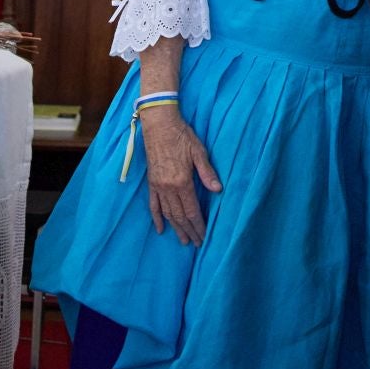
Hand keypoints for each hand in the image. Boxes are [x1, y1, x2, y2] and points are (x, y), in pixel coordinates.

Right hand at [141, 108, 220, 244]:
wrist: (158, 125)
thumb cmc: (181, 136)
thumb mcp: (198, 151)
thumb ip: (207, 172)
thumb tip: (218, 190)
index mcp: (182, 182)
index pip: (192, 211)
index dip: (198, 225)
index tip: (204, 236)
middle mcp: (168, 188)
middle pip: (180, 216)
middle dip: (189, 231)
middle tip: (196, 243)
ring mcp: (158, 186)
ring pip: (167, 213)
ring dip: (175, 228)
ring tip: (183, 240)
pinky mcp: (151, 182)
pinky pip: (153, 205)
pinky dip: (156, 218)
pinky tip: (160, 229)